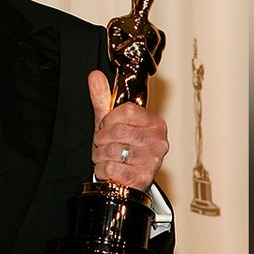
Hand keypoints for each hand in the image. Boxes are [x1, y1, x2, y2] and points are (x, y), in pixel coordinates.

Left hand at [88, 70, 168, 190]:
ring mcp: (152, 160)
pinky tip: (108, 169)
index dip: (109, 119)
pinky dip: (102, 169)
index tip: (106, 125)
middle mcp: (158, 141)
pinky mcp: (142, 178)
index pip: (127, 111)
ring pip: (112, 150)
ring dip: (99, 155)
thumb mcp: (112, 121)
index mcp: (155, 123)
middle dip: (101, 138)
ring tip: (105, 156)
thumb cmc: (121, 146)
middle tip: (102, 143)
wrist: (127, 178)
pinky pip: (111, 168)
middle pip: (117, 131)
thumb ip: (103, 98)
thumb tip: (95, 75)